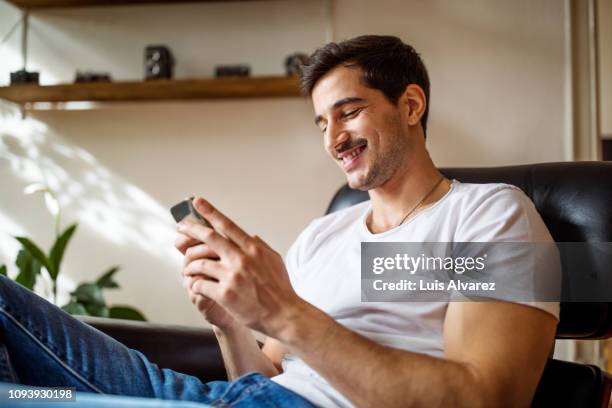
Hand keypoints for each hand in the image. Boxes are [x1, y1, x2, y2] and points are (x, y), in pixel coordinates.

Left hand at [178, 197, 303, 337]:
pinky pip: (200, 284)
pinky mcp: (225, 294)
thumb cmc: (280, 289)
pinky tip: (194, 286)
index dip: (210, 212)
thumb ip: (260, 246)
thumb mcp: (274, 260)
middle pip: (209, 238)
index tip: (197, 202)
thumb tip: (250, 235)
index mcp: (253, 248)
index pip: (227, 225)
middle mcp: (241, 259)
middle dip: (191, 229)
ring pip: (200, 263)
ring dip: (190, 265)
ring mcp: (232, 276)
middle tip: (180, 226)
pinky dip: (194, 284)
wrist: (284, 314)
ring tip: (186, 268)